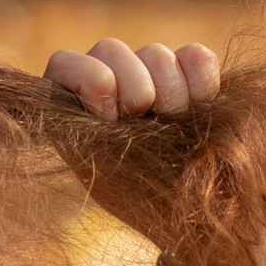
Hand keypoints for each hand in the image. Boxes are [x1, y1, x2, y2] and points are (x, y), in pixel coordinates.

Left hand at [42, 35, 265, 265]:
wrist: (188, 216)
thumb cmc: (138, 201)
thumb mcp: (107, 179)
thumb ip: (93, 143)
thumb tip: (103, 116)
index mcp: (77, 109)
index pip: (63, 64)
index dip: (86, 77)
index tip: (109, 115)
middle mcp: (110, 83)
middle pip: (111, 49)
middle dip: (132, 84)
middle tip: (145, 118)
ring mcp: (150, 74)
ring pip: (155, 52)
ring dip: (169, 88)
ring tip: (175, 122)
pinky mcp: (190, 75)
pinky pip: (195, 56)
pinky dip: (201, 77)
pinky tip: (203, 103)